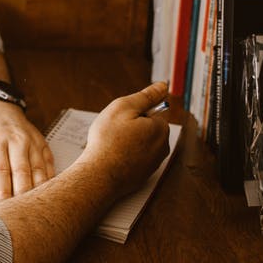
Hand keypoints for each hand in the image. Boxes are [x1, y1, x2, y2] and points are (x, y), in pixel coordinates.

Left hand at [0, 100, 54, 201]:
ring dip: (37, 191)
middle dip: (22, 196)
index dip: (4, 193)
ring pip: (39, 171)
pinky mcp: (42, 143)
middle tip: (19, 214)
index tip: (3, 209)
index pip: (1, 172)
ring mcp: (32, 141)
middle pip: (23, 173)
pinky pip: (49, 165)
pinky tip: (44, 194)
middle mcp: (16, 140)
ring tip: (32, 208)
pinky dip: (48, 181)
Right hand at [82, 82, 169, 198]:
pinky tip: (113, 158)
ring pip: (141, 144)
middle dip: (132, 127)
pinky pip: (135, 159)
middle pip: (147, 129)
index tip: (120, 120)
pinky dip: (125, 156)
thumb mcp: (124, 108)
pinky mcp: (143, 175)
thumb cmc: (108, 141)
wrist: (99, 176)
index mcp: (161, 128)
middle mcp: (162, 147)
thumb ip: (146, 96)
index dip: (133, 113)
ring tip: (112, 145)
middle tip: (114, 132)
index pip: (151, 112)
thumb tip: (163, 86)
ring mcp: (153, 164)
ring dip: (128, 142)